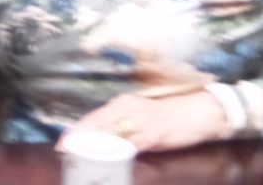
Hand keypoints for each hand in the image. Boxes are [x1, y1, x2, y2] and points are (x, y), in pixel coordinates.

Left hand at [64, 91, 227, 152]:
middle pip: (97, 124)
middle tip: (65, 152)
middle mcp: (128, 107)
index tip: (62, 143)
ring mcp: (141, 119)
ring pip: (112, 133)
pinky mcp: (155, 132)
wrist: (201, 110)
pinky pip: (133, 143)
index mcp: (123, 103)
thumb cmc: (170, 115)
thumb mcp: (142, 117)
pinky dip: (120, 152)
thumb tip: (105, 142)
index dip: (75, 130)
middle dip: (79, 139)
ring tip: (81, 157)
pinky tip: (111, 159)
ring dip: (96, 147)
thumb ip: (124, 127)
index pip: (93, 117)